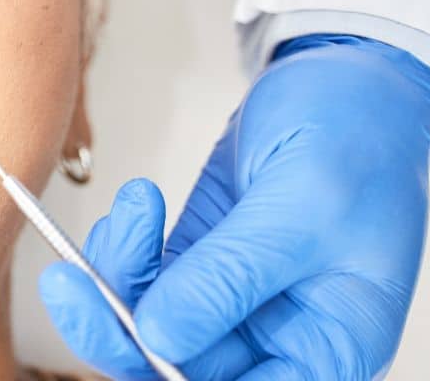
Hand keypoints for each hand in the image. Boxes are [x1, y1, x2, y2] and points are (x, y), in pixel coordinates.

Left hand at [39, 35, 429, 379]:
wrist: (348, 78)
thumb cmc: (358, 138)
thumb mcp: (301, 207)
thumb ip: (231, 276)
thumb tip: (160, 338)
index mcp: (328, 349)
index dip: (176, 375)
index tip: (133, 333)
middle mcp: (280, 338)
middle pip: (179, 368)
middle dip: (119, 328)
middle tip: (72, 285)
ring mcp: (237, 300)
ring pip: (150, 324)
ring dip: (117, 275)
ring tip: (132, 209)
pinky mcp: (202, 261)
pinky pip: (144, 280)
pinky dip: (124, 248)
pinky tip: (137, 204)